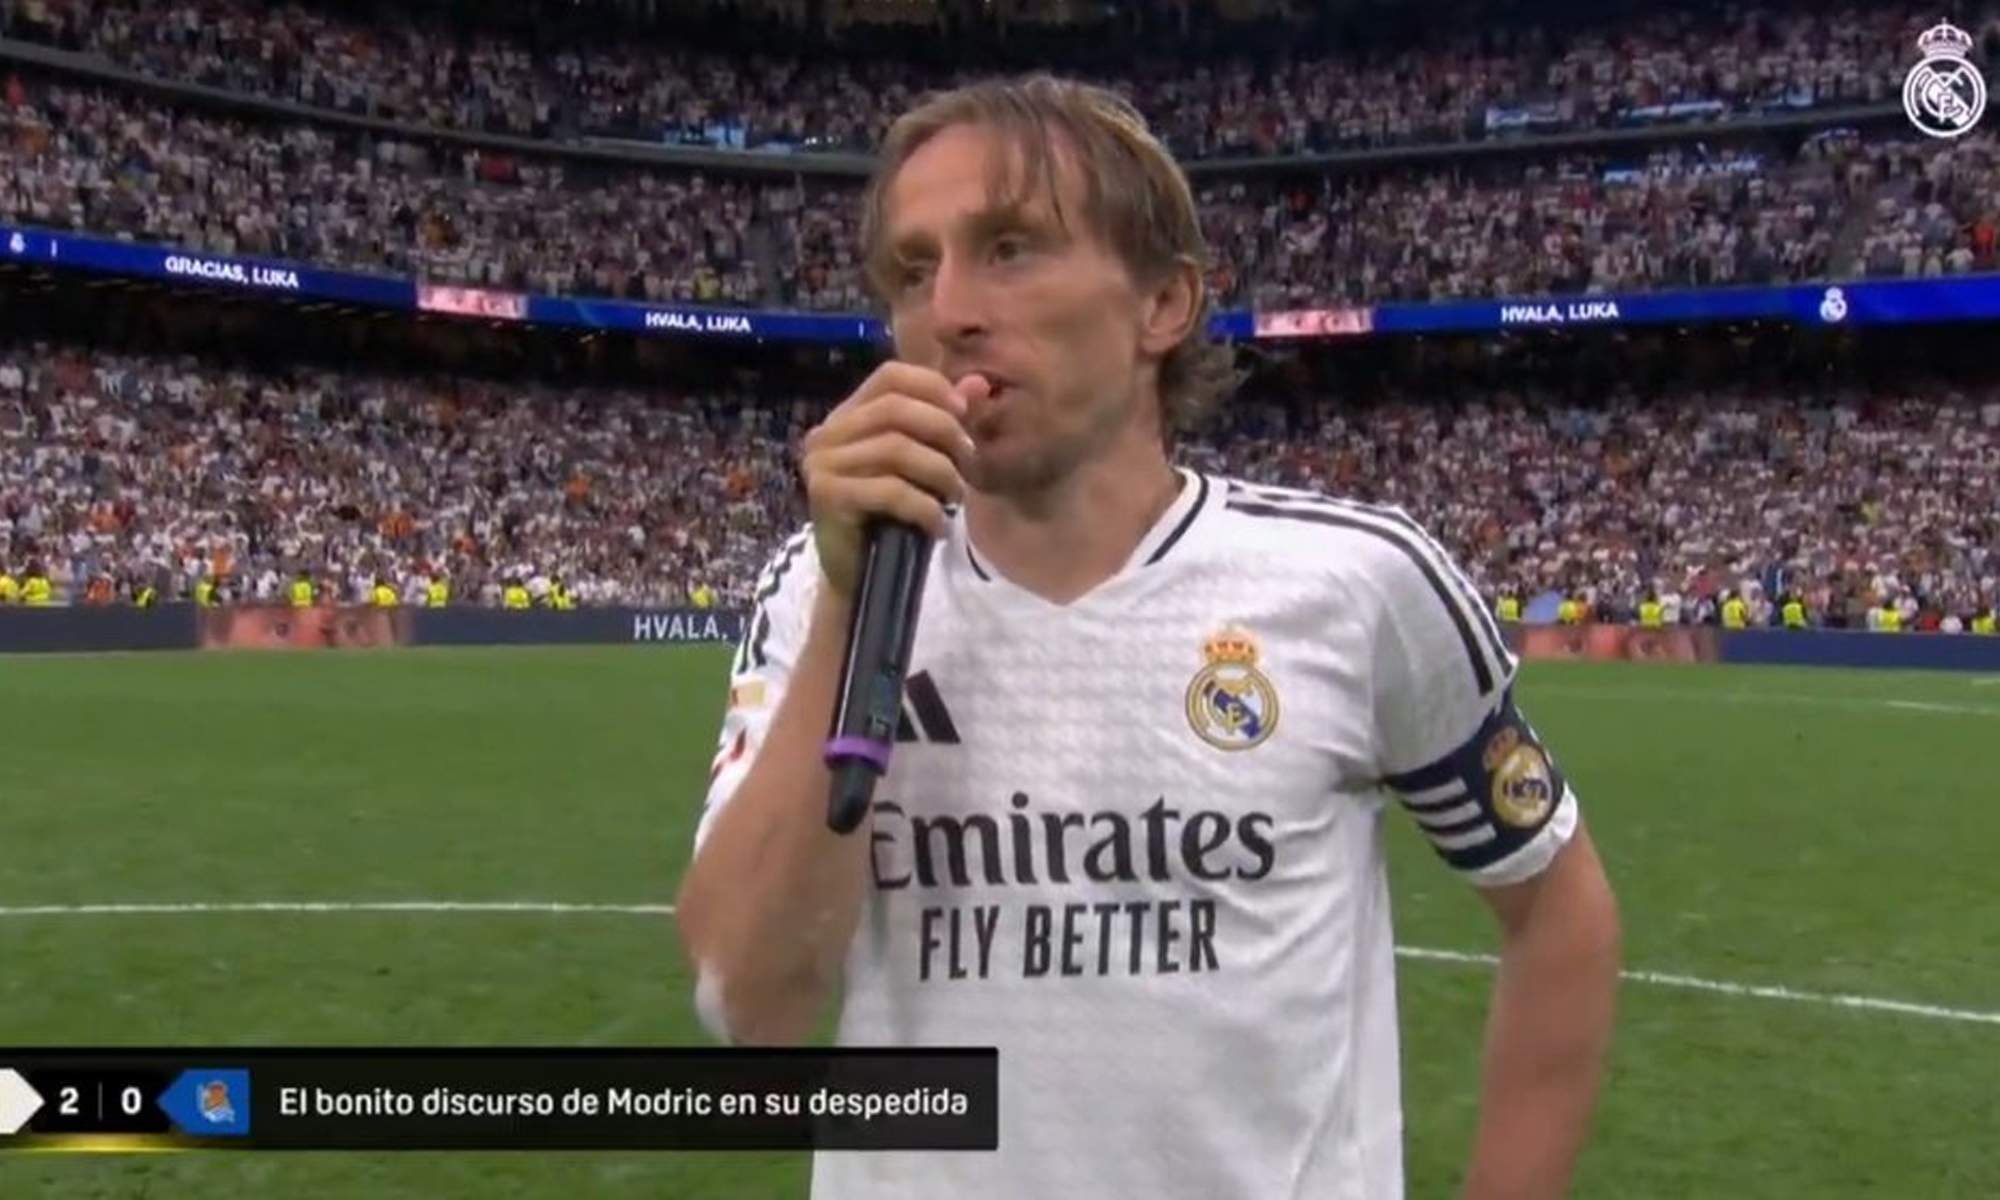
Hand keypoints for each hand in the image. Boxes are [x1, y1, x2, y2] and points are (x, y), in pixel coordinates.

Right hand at [799, 363, 984, 598]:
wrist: (858, 576)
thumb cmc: (891, 517)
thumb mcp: (922, 463)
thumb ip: (946, 420)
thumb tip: (980, 384)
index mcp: (847, 415)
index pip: (889, 376)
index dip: (932, 387)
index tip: (964, 415)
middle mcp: (827, 433)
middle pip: (895, 408)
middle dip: (944, 431)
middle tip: (968, 463)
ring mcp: (822, 464)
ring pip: (895, 448)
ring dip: (941, 473)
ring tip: (955, 498)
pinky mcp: (827, 496)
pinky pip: (890, 490)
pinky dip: (926, 508)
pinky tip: (938, 527)